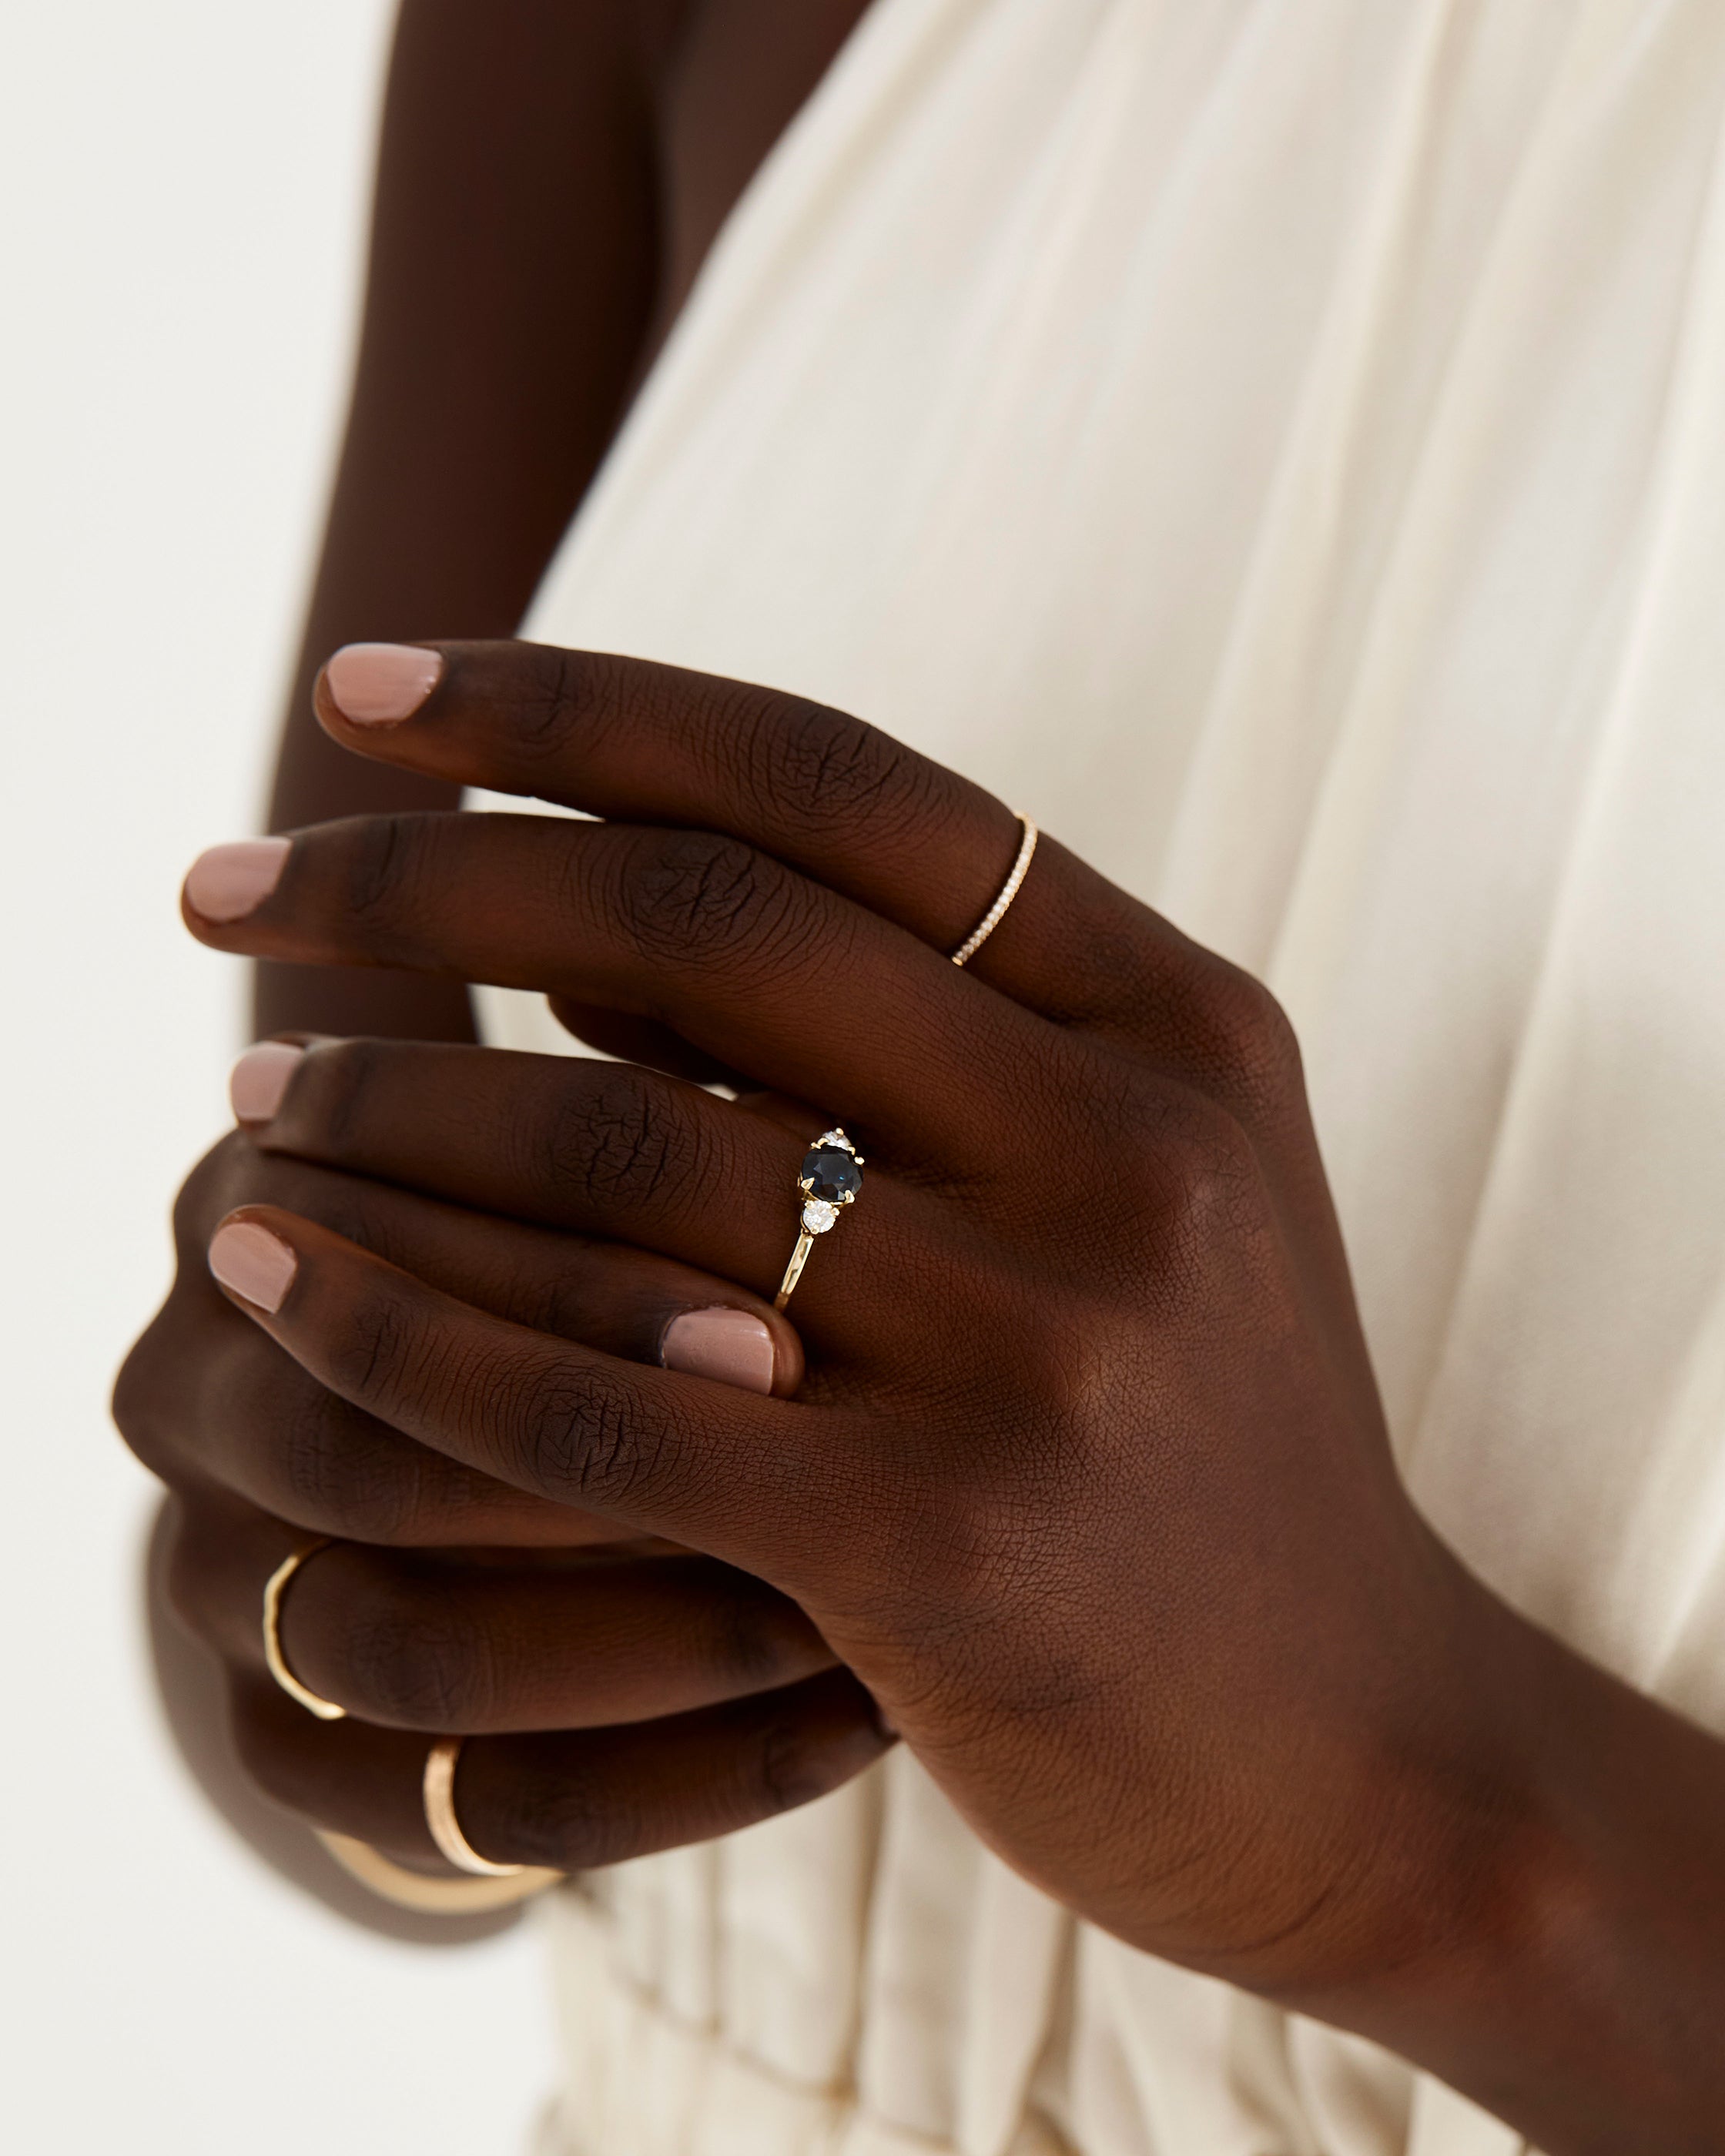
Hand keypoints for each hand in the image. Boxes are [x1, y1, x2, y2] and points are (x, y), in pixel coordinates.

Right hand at [114, 1114, 888, 1870]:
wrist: (473, 1451)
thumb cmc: (573, 1240)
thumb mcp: (568, 1160)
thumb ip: (637, 1144)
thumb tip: (801, 1145)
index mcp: (240, 1219)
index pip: (377, 1266)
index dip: (581, 1300)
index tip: (788, 1333)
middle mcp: (187, 1400)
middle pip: (367, 1464)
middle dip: (609, 1475)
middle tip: (818, 1482)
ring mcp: (217, 1591)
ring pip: (419, 1657)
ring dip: (661, 1642)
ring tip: (859, 1614)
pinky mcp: (290, 1752)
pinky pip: (488, 1810)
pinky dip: (688, 1778)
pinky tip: (856, 1722)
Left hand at [168, 642, 1538, 1978]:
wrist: (1364, 1747)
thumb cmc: (1202, 1449)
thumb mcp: (1121, 1191)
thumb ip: (894, 1047)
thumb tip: (574, 958)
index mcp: (1181, 1020)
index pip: (838, 786)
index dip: (578, 709)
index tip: (365, 687)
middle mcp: (1131, 1146)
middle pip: (702, 927)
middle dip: (420, 878)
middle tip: (222, 886)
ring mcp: (1047, 1343)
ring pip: (620, 1157)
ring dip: (388, 1107)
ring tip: (245, 1091)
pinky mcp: (941, 1542)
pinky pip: (593, 1400)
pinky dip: (401, 1326)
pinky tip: (269, 1266)